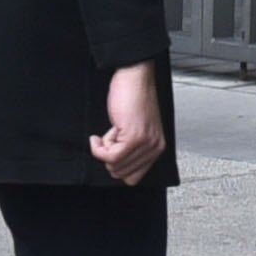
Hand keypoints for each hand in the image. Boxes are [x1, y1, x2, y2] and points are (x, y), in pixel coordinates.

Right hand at [96, 62, 172, 186]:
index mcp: (157, 148)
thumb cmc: (132, 99)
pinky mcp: (134, 136)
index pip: (133, 178)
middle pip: (121, 174)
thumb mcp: (137, 130)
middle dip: (109, 157)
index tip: (112, 150)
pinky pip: (109, 156)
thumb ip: (132, 149)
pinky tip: (97, 137)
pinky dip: (98, 149)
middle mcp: (155, 148)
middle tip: (112, 136)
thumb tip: (116, 167)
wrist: (134, 78)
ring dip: (104, 150)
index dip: (116, 166)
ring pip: (114, 166)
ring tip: (111, 131)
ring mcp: (145, 143)